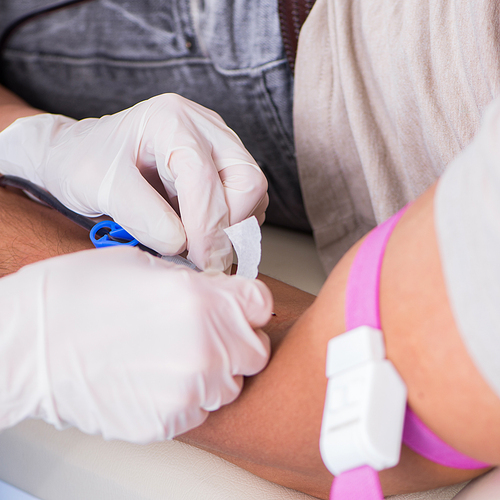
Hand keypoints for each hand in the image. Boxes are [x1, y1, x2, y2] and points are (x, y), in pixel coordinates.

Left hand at [0, 94, 268, 270]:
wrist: (84, 156)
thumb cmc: (86, 164)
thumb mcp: (100, 188)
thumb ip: (143, 217)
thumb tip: (183, 244)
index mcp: (170, 121)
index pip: (205, 176)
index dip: (206, 226)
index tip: (198, 262)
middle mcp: (204, 127)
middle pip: (247, 181)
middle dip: (230, 228)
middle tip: (204, 260)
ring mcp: (218, 146)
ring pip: (254, 193)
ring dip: (234, 230)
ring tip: (200, 249)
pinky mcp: (223, 167)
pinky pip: (247, 201)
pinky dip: (233, 227)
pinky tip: (205, 238)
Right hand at [0, 247, 271, 441]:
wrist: (30, 344)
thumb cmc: (77, 296)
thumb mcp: (143, 265)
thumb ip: (194, 283)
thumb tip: (218, 294)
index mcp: (202, 299)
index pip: (261, 305)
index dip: (249, 306)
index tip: (237, 310)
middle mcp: (205, 346)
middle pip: (255, 352)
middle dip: (237, 344)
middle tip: (206, 338)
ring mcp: (189, 389)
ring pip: (230, 385)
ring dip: (212, 374)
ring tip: (172, 359)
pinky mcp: (169, 421)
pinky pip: (199, 411)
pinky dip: (187, 399)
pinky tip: (154, 381)